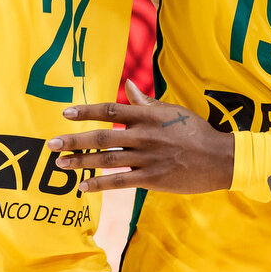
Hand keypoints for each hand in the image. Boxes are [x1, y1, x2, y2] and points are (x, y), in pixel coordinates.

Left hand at [48, 81, 235, 193]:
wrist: (219, 159)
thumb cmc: (195, 131)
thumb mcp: (171, 112)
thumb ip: (145, 102)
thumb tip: (126, 84)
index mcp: (148, 116)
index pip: (110, 111)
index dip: (86, 111)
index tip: (66, 113)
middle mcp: (144, 136)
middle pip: (102, 137)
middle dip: (74, 140)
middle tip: (51, 144)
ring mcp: (147, 158)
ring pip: (107, 160)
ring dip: (81, 162)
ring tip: (60, 163)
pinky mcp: (152, 179)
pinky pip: (119, 182)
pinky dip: (99, 184)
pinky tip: (83, 187)